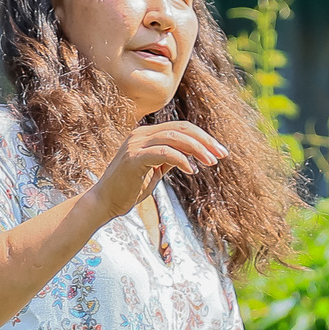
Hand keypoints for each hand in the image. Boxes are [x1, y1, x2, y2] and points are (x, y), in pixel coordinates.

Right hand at [89, 122, 226, 222]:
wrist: (105, 201)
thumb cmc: (131, 187)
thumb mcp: (155, 169)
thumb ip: (170, 159)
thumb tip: (191, 155)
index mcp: (147, 135)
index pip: (181, 127)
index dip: (203, 137)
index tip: (221, 152)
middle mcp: (140, 135)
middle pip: (180, 128)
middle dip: (205, 141)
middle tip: (222, 155)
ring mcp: (135, 145)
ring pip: (174, 138)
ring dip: (197, 149)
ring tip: (211, 162)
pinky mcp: (133, 159)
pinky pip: (163, 153)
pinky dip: (181, 160)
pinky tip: (192, 171)